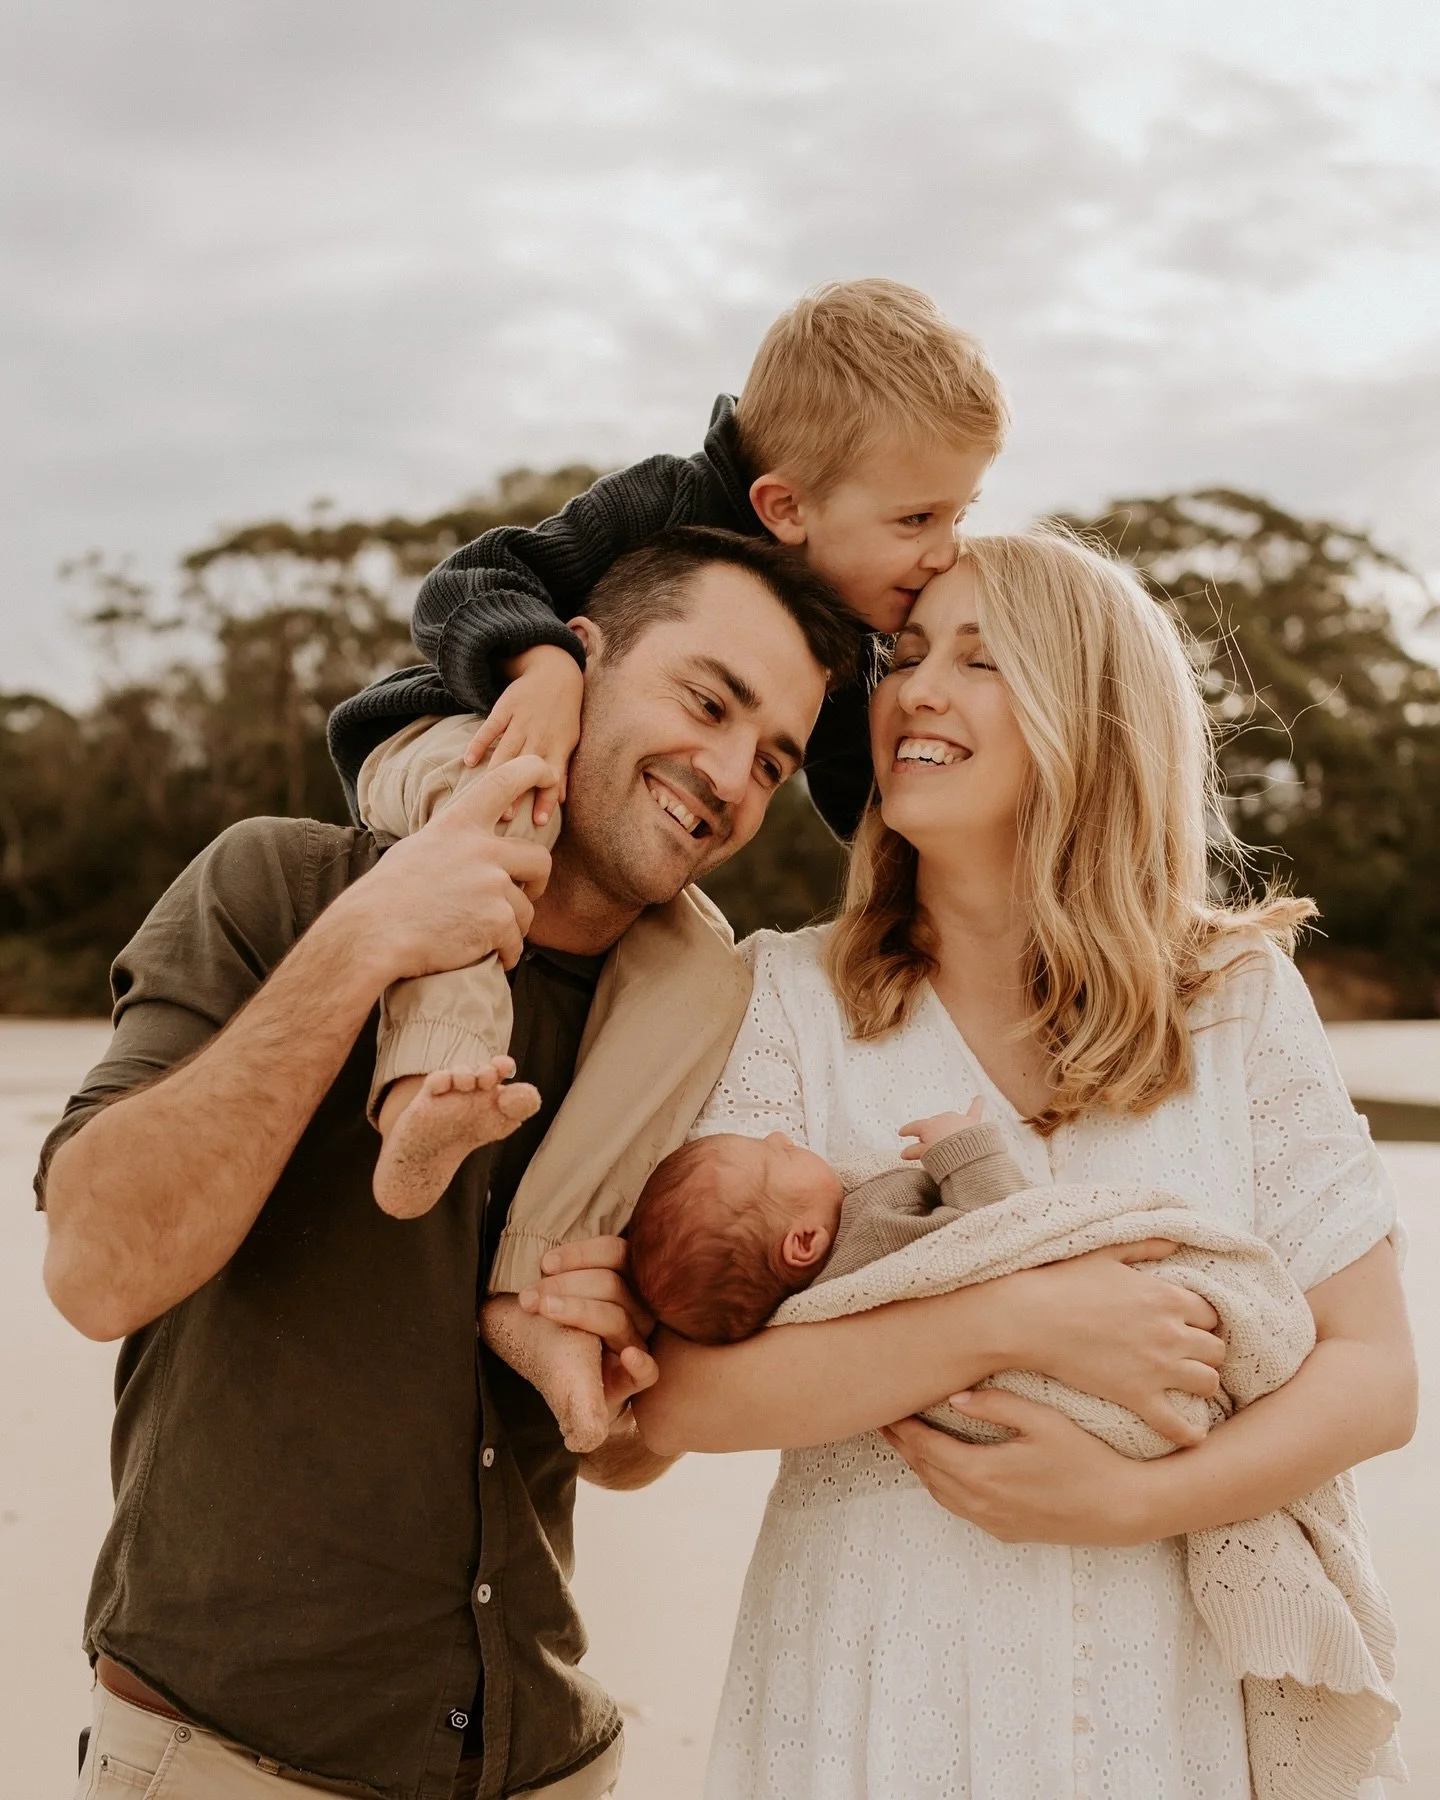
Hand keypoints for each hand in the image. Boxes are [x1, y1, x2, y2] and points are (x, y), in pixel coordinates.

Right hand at [335, 754, 554, 984]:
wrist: (372, 934)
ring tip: (481, 937)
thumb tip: (473, 845)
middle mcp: (481, 849)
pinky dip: (504, 954)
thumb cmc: (386, 896)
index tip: (549, 773)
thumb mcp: (418, 849)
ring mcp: (492, 884)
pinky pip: (516, 942)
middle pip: (540, 858)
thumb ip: (453, 842)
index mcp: (458, 825)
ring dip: (510, 928)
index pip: (503, 782)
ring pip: (526, 909)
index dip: (533, 770)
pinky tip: (485, 956)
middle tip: (525, 895)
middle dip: (537, 882)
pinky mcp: (497, 920)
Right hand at [465, 646, 583, 827]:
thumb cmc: (563, 714)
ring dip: (497, 774)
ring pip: (506, 751)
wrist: (555, 672)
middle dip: (516, 792)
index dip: (546, 800)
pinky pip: (490, 728)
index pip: (552, 777)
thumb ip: (561, 769)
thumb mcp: (569, 740)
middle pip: (526, 768)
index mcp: (557, 746)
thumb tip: (560, 800)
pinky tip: (469, 761)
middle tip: (505, 818)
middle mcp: (539, 735)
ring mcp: (520, 721)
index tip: (539, 823)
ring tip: (486, 797)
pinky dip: (478, 744)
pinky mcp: (504, 708)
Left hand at [519, 1236, 658, 1423]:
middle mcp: (639, 1308)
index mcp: (627, 1280)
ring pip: (617, 1319)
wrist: (572, 1383)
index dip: (580, 1254)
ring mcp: (638, 1343)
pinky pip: (649, 1372)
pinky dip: (640, 1363)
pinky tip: (627, 1357)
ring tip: (545, 1310)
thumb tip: (544, 1263)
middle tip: (528, 1297)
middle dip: (564, 1285)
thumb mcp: (567, 1294)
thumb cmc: (565, 1330)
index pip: (616, 1252)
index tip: (545, 1264)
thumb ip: (565, 1275)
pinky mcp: (635, 1378)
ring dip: (578, 1311)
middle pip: (611, 1284)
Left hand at [881, 1389, 1157, 1545]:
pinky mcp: (1006, 1532)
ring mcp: (992, 1522)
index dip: (903, 1427)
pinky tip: (943, 1472)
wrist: (1120, 1510)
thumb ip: (998, 1405)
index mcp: (982, 1472)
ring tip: (907, 1443)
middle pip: (926, 1470)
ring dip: (920, 1467)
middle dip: (903, 1445)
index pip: (926, 1447)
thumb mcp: (1044, 1421)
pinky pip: (959, 1509)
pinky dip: (942, 1487)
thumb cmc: (1086, 1459)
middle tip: (887, 1419)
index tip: (888, 1406)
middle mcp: (979, 1502)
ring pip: (939, 1493)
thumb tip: (954, 1397)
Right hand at [900, 1097, 982, 1158]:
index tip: (901, 1133)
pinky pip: (975, 1110)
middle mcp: (942, 1118)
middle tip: (927, 1145)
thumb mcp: (926, 1155)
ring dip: (946, 1127)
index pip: (914, 1127)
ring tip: (945, 1138)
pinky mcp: (973, 1123)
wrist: (967, 1154)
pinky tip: (980, 1097)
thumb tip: (903, 1153)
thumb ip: (914, 1152)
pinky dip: (977, 1104)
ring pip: (949, 1120)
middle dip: (930, 1133)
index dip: (907, 1131)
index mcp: (928, 1126)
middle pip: (933, 1125)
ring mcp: (958, 1119)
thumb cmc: (943, 1155)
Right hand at [992, 1241, 1224, 1445]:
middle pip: (1216, 1349)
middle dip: (1206, 1351)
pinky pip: (1176, 1423)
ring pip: (1208, 1382)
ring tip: (1188, 1383)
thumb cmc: (1064, 1282)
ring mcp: (1156, 1367)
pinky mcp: (1137, 1395)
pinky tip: (1194, 1435)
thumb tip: (1174, 1241)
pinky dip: (1189, 1432)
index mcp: (1166, 1296)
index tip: (1188, 1326)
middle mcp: (1170, 1332)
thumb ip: (1145, 1245)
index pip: (1210, 1314)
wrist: (1030, 1318)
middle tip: (1188, 1354)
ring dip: (1201, 1382)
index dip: (1200, 1321)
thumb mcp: (1107, 1253)